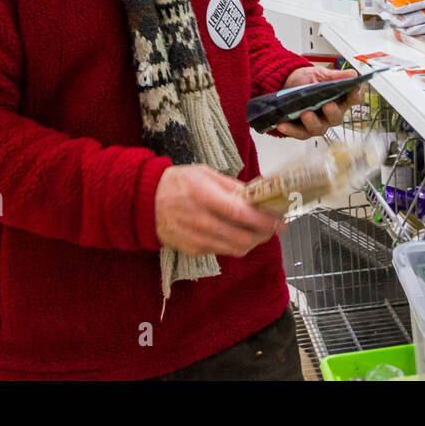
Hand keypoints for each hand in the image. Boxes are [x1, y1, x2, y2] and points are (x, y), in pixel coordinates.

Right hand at [154, 165, 283, 256]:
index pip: (242, 214)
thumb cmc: (177, 182)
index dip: (264, 221)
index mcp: (206, 197)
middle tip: (274, 227)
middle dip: (264, 234)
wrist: (144, 202)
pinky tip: (237, 233)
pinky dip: (235, 244)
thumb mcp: (205, 174)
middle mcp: (202, 221)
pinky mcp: (193, 250)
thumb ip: (232, 186)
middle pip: (243, 238)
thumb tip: (258, 195)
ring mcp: (197, 239)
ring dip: (252, 242)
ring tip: (259, 231)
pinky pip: (222, 251)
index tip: (280, 221)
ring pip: (236, 249)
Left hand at [274, 66, 361, 139]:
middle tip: (327, 105)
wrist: (284, 84)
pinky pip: (299, 133)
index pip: (352, 99)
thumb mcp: (319, 74)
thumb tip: (352, 74)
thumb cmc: (305, 81)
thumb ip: (334, 76)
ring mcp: (317, 123)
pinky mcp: (302, 130)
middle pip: (336, 117)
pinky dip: (291, 129)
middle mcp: (330, 114)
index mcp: (339, 99)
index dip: (354, 96)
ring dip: (312, 122)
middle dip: (332, 112)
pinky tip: (284, 124)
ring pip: (319, 128)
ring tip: (305, 113)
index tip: (353, 90)